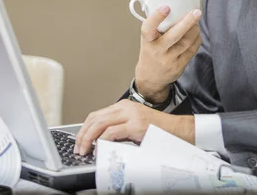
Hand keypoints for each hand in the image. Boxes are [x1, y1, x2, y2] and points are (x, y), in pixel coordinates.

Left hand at [73, 99, 193, 154]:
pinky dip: (102, 141)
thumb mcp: (134, 126)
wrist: (178, 131)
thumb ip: (119, 128)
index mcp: (124, 106)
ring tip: (85, 150)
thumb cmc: (159, 131)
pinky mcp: (136, 125)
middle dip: (82, 134)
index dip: (84, 129)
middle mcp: (126, 107)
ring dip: (88, 138)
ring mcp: (131, 115)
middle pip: (95, 118)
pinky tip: (99, 149)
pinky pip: (111, 132)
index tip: (79, 141)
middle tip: (78, 148)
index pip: (97, 115)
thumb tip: (99, 141)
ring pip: (99, 124)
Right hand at [135, 5, 201, 101]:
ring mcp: (169, 60)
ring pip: (186, 42)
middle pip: (174, 35)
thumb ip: (156, 27)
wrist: (150, 79)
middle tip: (196, 12)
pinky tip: (197, 34)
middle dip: (187, 22)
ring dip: (194, 30)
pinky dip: (196, 40)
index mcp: (147, 41)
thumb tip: (175, 7)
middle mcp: (157, 51)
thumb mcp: (147, 40)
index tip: (166, 7)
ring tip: (196, 22)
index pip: (148, 28)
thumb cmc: (150, 52)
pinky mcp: (179, 66)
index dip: (157, 17)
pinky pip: (191, 50)